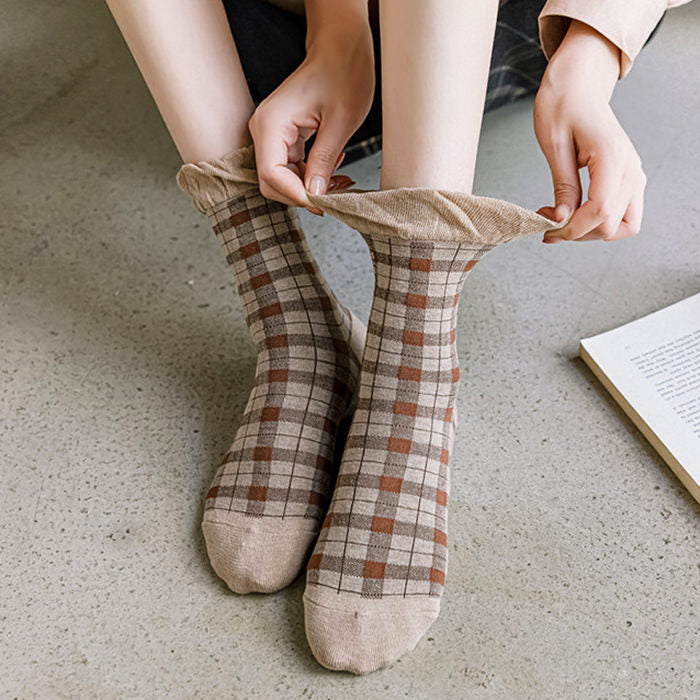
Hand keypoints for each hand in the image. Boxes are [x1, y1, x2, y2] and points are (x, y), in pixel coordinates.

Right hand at [247, 4, 374, 213]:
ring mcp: (271, 133)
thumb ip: (324, 161)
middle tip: (335, 196)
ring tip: (341, 183)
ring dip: (309, 187)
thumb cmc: (343, 73)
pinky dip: (311, 175)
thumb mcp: (340, 122)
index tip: (323, 204)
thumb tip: (314, 194)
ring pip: (281, 178)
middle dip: (301, 194)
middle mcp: (264, 129)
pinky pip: (290, 167)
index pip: (271, 174)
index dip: (296, 195)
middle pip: (271, 181)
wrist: (341, 48)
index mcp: (272, 123)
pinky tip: (334, 170)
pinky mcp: (282, 136)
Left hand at [533, 20, 646, 242]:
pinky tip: (571, 212)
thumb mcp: (554, 145)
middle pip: (613, 226)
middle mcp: (630, 168)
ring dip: (591, 231)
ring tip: (560, 219)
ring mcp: (632, 173)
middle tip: (548, 222)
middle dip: (579, 232)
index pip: (601, 212)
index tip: (547, 228)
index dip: (573, 228)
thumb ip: (563, 185)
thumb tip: (562, 219)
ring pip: (624, 225)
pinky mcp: (627, 177)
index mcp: (613, 157)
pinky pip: (621, 213)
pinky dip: (597, 221)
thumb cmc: (562, 105)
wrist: (578, 83)